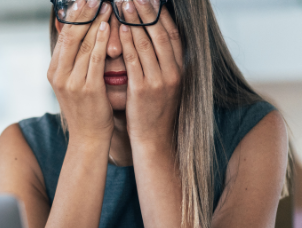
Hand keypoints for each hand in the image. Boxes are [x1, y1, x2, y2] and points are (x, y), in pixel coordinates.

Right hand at [47, 1, 113, 141]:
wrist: (89, 137)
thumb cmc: (86, 108)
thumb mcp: (73, 82)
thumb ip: (74, 60)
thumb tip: (79, 33)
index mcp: (53, 71)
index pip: (63, 36)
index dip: (74, 15)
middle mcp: (59, 75)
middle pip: (71, 36)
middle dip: (84, 13)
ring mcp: (72, 82)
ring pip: (84, 44)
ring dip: (96, 21)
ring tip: (106, 4)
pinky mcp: (88, 89)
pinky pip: (95, 58)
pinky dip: (102, 40)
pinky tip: (108, 26)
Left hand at [119, 0, 182, 144]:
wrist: (154, 140)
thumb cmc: (154, 110)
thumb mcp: (165, 83)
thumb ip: (161, 62)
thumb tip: (153, 39)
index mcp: (180, 68)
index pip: (172, 33)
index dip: (162, 14)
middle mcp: (174, 72)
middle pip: (160, 34)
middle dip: (147, 11)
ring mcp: (160, 81)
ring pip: (147, 44)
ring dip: (135, 21)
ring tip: (124, 4)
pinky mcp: (143, 90)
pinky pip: (135, 61)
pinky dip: (128, 43)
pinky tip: (121, 29)